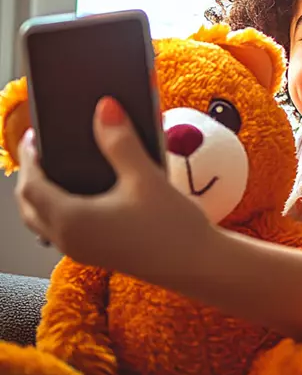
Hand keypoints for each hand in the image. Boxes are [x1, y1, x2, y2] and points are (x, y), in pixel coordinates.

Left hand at [15, 98, 213, 281]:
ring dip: (43, 196)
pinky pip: (63, 230)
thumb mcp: (145, 177)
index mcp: (72, 220)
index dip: (29, 158)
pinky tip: (84, 195)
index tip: (34, 135)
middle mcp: (69, 239)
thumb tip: (104, 108)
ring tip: (60, 170)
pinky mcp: (97, 254)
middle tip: (43, 150)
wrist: (199, 266)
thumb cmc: (173, 227)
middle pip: (30, 206)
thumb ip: (120, 141)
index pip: (31, 186)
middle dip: (31, 177)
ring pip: (44, 221)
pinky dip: (60, 209)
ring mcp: (82, 251)